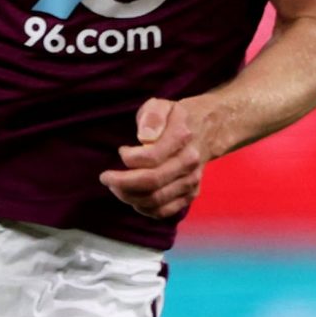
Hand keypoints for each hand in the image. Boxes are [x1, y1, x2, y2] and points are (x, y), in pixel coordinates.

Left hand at [100, 96, 207, 220]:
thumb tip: (145, 136)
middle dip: (121, 183)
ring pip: (156, 200)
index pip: (151, 158)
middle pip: (151, 182)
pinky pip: (165, 211)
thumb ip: (152, 116)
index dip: (129, 158)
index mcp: (182, 137)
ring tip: (116, 187)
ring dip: (129, 197)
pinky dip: (144, 209)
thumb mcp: (161, 105)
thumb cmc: (175, 117)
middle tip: (106, 177)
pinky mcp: (190, 194)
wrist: (209, 129)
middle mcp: (189, 162)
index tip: (120, 151)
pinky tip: (132, 198)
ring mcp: (191, 181)